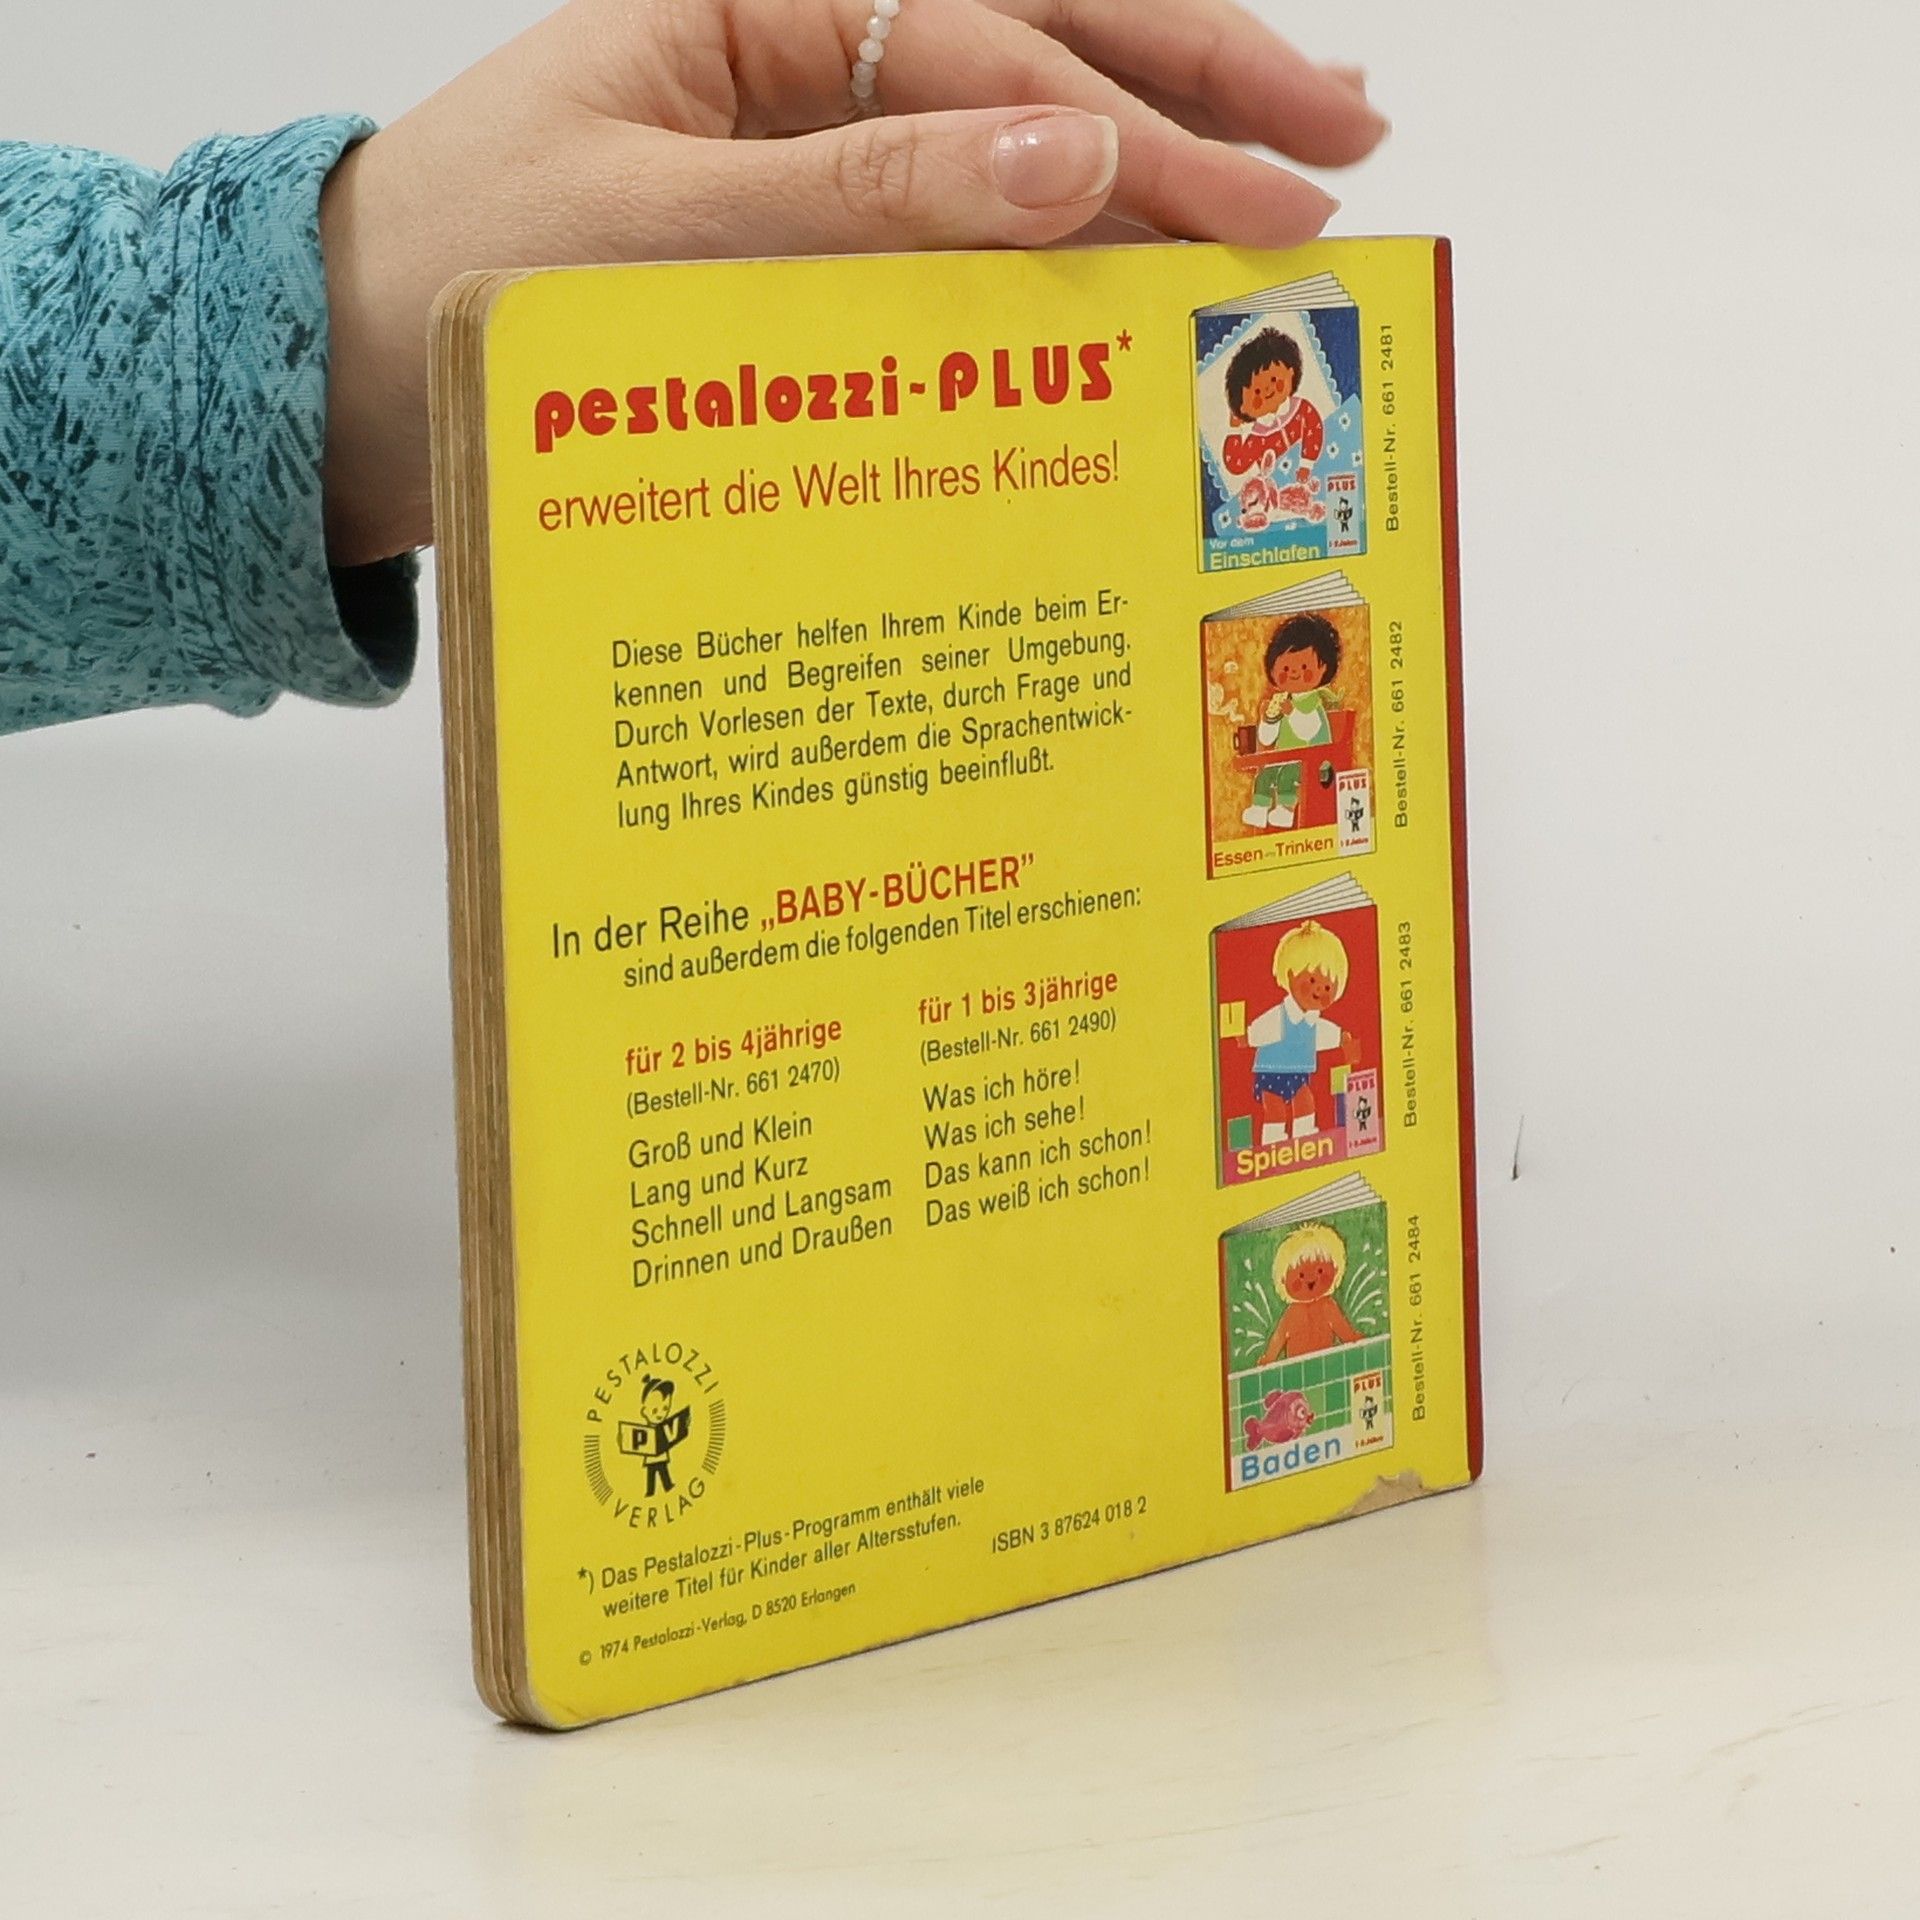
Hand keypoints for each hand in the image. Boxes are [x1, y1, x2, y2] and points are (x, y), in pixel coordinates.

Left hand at [319, 0, 1386, 562]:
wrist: (356, 377)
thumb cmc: (466, 278)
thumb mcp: (662, 227)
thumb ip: (867, 194)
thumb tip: (1073, 155)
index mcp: (760, 6)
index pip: (994, 49)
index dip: (1140, 126)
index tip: (1262, 196)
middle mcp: (805, 55)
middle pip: (1039, 38)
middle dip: (1197, 80)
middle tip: (1343, 134)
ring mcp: (814, 137)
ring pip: (1018, 120)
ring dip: (1158, 139)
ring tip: (1293, 160)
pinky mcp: (811, 226)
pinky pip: (960, 215)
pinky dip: (1064, 232)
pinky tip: (1146, 240)